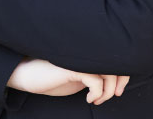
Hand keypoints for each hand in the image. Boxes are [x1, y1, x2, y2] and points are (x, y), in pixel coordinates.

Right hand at [8, 58, 129, 104]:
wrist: (29, 74)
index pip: (116, 57)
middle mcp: (89, 52)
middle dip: (119, 81)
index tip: (119, 90)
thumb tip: (114, 83)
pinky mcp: (73, 67)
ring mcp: (82, 58)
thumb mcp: (78, 77)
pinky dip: (97, 93)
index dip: (123, 73)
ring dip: (107, 91)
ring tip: (97, 99)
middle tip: (115, 94)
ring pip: (108, 73)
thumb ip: (94, 74)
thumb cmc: (54, 76)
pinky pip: (95, 80)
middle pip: (116, 63)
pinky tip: (89, 99)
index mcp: (91, 52)